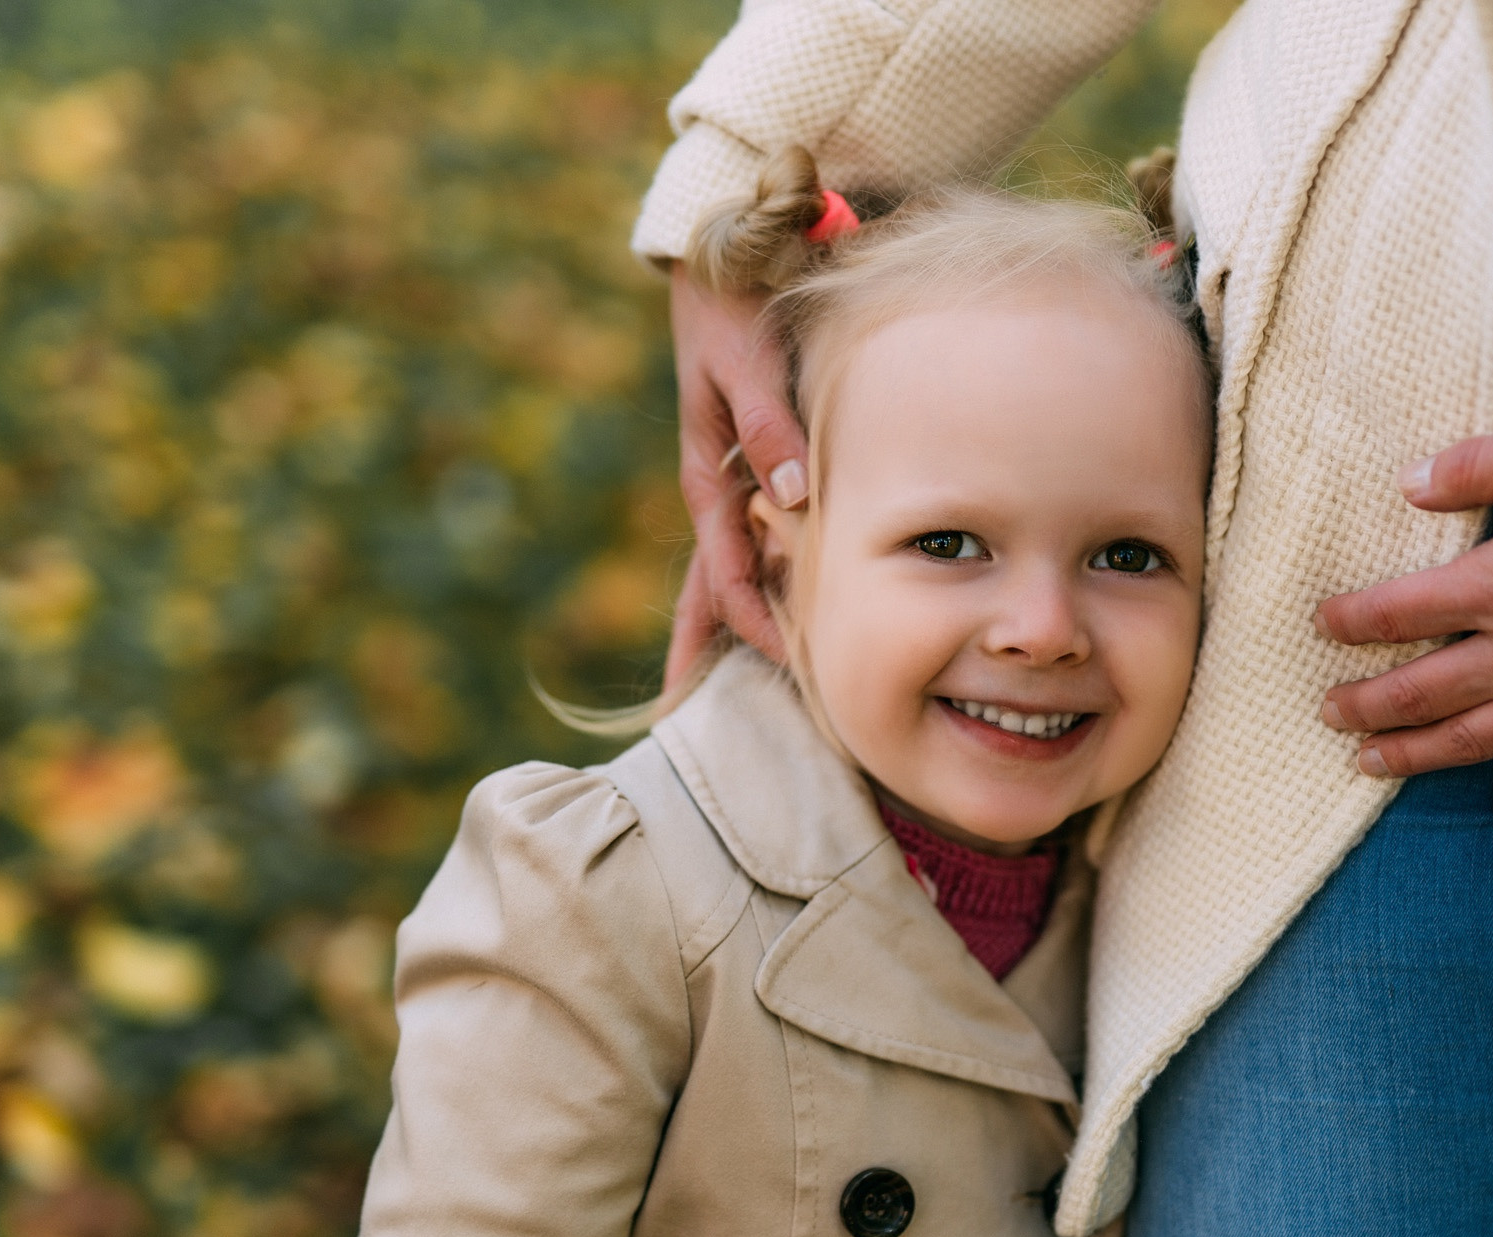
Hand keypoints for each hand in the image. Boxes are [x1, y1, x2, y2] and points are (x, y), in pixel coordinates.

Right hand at [666, 263, 806, 680]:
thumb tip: (793, 498)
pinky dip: (761, 583)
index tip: (793, 668)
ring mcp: (732, 484)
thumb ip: (771, 425)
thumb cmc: (736, 302)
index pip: (725, 580)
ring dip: (731, 632)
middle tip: (698, 727)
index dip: (756, 629)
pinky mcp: (753, 468)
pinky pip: (754, 542)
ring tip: (740, 694)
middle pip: (708, 595)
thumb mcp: (747, 358)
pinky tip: (784, 612)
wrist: (723, 253)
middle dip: (703, 660)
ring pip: (728, 575)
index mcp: (708, 478)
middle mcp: (717, 492)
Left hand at [1313, 425, 1492, 825]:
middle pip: (1422, 691)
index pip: (1399, 613)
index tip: (1322, 627)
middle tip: (1327, 714)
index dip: (1351, 622)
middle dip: (1366, 706)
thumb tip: (1410, 482)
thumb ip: (1480, 467)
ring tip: (1371, 765)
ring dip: (1415, 757)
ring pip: (1475, 741)